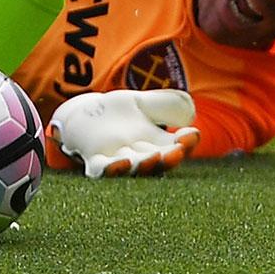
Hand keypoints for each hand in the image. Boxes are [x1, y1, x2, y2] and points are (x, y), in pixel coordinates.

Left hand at [47, 89, 200, 178]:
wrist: (83, 117)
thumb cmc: (118, 114)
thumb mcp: (144, 103)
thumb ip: (167, 105)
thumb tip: (191, 113)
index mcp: (156, 144)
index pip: (177, 147)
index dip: (186, 143)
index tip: (192, 134)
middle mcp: (139, 156)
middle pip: (157, 162)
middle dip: (169, 159)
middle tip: (177, 152)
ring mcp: (116, 160)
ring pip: (133, 169)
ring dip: (144, 166)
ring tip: (155, 158)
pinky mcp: (94, 159)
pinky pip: (102, 170)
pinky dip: (112, 170)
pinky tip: (122, 162)